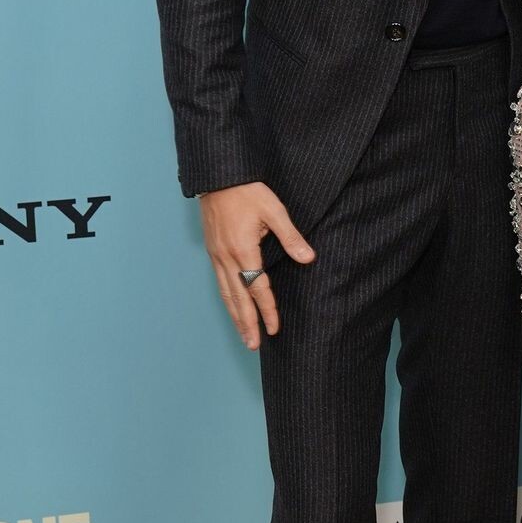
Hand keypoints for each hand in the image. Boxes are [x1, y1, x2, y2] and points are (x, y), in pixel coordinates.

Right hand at [198, 182, 314, 348]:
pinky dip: (227, 300)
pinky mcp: (212, 251)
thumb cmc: (247, 191)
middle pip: (238, 298)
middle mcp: (226, 258)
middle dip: (247, 323)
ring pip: (226, 294)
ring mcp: (216, 256)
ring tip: (243, 335)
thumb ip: (291, 237)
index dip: (267, 310)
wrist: (217, 176)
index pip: (257, 288)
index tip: (274, 329)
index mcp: (243, 250)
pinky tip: (232, 308)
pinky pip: (220, 283)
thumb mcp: (274, 210)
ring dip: (235, 316)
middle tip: (253, 346)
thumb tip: (309, 259)